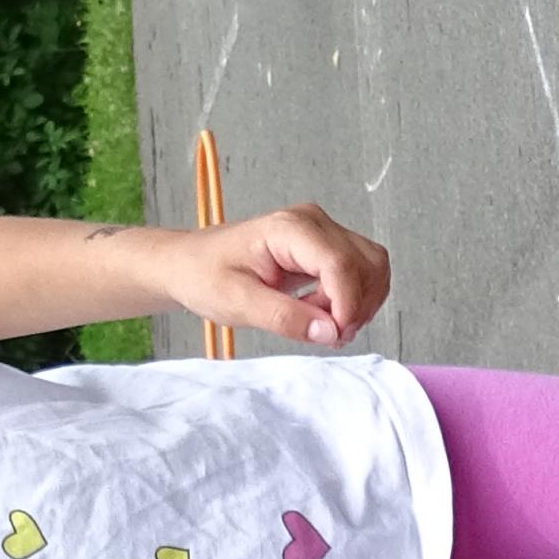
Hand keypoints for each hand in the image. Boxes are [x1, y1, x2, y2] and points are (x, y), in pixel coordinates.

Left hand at [169, 204, 389, 350]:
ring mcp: (322, 231)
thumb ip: (284, 317)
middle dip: (356, 306)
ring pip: (371, 267)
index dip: (346, 305)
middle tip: (327, 334)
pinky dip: (353, 298)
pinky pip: (359, 271)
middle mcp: (313, 222)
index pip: (340, 264)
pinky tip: (322, 313)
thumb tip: (329, 332)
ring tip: (322, 323)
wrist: (188, 263)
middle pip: (366, 263)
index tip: (334, 336)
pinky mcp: (324, 246)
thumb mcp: (237, 303)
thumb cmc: (204, 276)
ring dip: (358, 303)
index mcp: (290, 229)